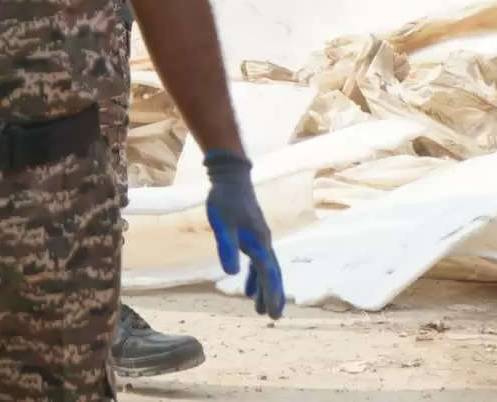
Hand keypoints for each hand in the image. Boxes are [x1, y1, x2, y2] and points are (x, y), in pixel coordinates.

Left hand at [203, 148, 284, 319]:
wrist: (231, 178)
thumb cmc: (225, 200)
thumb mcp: (222, 225)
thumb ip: (226, 247)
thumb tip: (231, 274)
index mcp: (259, 242)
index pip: (268, 274)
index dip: (271, 294)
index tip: (274, 313)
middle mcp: (264, 242)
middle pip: (273, 274)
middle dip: (274, 295)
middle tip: (274, 317)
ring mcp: (259, 239)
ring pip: (266, 269)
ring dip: (264, 288)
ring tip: (259, 309)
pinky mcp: (252, 235)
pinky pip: (258, 261)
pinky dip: (255, 276)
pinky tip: (247, 287)